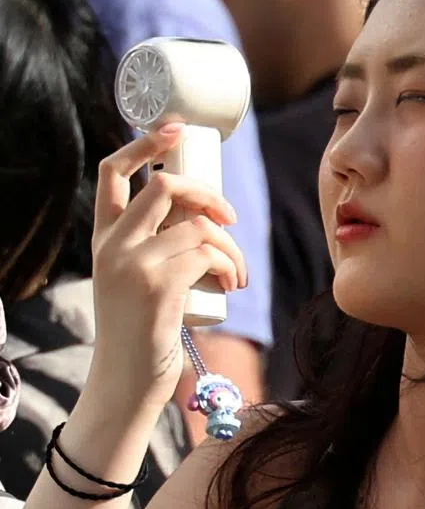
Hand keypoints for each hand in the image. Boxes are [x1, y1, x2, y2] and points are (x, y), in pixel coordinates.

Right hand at [87, 124, 246, 413]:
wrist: (126, 379)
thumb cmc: (142, 329)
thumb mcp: (137, 279)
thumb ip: (157, 245)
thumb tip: (207, 214)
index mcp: (103, 238)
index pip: (111, 173)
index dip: (144, 144)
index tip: (174, 129)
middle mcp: (112, 245)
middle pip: (164, 187)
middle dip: (208, 194)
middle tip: (230, 220)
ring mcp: (133, 263)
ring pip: (198, 225)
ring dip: (230, 245)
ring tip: (237, 273)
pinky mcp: (158, 285)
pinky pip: (208, 253)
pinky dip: (231, 265)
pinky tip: (233, 284)